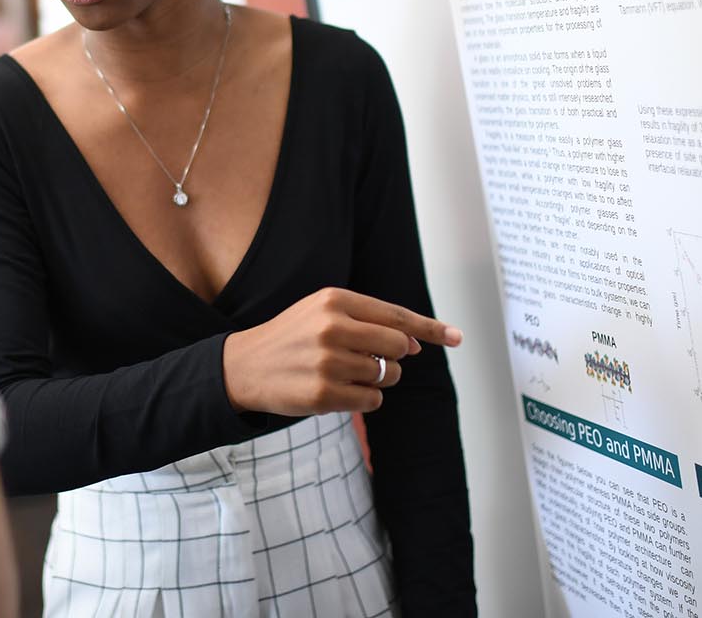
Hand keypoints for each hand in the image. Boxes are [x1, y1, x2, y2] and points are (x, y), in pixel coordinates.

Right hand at [221, 287, 461, 415]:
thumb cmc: (293, 337)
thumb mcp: (324, 314)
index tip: (456, 337)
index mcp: (335, 300)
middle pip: (398, 348)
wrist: (245, 365)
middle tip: (371, 361)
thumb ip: (370, 322)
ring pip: (386, 376)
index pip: (396, 316)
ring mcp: (328, 362)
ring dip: (376, 380)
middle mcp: (332, 327)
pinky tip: (338, 391)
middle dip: (394, 358)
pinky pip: (372, 402)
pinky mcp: (324, 394)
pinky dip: (364, 400)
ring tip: (345, 374)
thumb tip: (417, 344)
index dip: (430, 328)